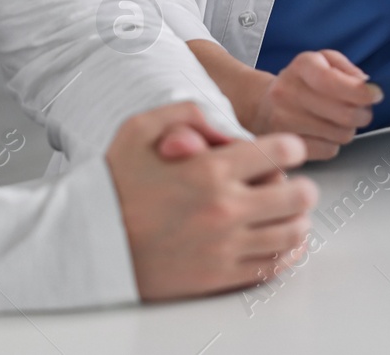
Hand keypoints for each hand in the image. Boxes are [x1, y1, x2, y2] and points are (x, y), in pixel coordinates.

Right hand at [106, 101, 317, 301]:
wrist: (90, 241)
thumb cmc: (114, 184)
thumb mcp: (141, 126)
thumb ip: (190, 113)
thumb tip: (229, 127)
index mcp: (210, 169)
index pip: (283, 152)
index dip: (290, 147)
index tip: (284, 151)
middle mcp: (224, 208)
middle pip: (299, 195)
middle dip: (299, 185)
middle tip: (289, 184)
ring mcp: (225, 246)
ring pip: (292, 233)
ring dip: (296, 220)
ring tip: (285, 213)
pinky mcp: (219, 276)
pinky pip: (272, 266)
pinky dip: (283, 253)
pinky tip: (276, 241)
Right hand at [252, 50, 381, 160]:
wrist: (264, 104)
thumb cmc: (301, 82)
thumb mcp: (323, 61)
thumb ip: (347, 68)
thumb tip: (366, 85)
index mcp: (302, 66)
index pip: (332, 81)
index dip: (360, 92)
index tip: (375, 95)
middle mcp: (287, 92)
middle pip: (344, 113)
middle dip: (363, 114)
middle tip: (362, 111)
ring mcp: (283, 121)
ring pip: (340, 134)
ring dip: (348, 129)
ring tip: (339, 121)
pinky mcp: (286, 144)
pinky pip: (328, 151)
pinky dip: (334, 144)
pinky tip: (325, 133)